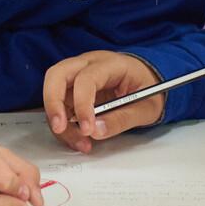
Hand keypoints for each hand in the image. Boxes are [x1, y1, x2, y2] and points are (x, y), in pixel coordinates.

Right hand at [42, 51, 161, 153]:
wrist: (151, 82)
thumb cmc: (150, 89)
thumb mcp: (147, 108)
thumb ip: (123, 118)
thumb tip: (96, 131)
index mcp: (111, 63)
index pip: (87, 78)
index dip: (83, 104)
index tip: (87, 129)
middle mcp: (89, 64)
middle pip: (57, 74)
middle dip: (54, 103)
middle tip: (60, 128)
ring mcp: (79, 75)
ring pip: (53, 91)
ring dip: (59, 120)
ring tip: (81, 142)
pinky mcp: (74, 90)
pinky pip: (60, 106)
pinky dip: (63, 124)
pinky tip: (80, 138)